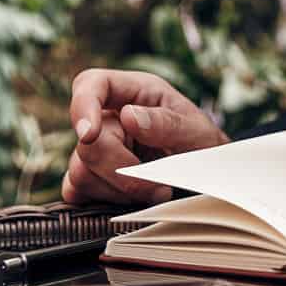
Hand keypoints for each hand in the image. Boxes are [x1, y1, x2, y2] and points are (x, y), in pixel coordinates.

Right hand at [64, 68, 228, 204]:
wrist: (209, 176)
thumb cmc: (204, 145)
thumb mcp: (198, 131)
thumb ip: (167, 123)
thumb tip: (128, 117)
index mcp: (133, 92)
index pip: (91, 84)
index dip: (82, 107)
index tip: (89, 134)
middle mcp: (109, 117)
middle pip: (87, 143)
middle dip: (120, 170)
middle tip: (158, 187)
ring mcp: (97, 149)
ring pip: (80, 172)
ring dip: (118, 190)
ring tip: (155, 193)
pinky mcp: (93, 178)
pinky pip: (77, 191)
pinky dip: (103, 200)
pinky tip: (130, 201)